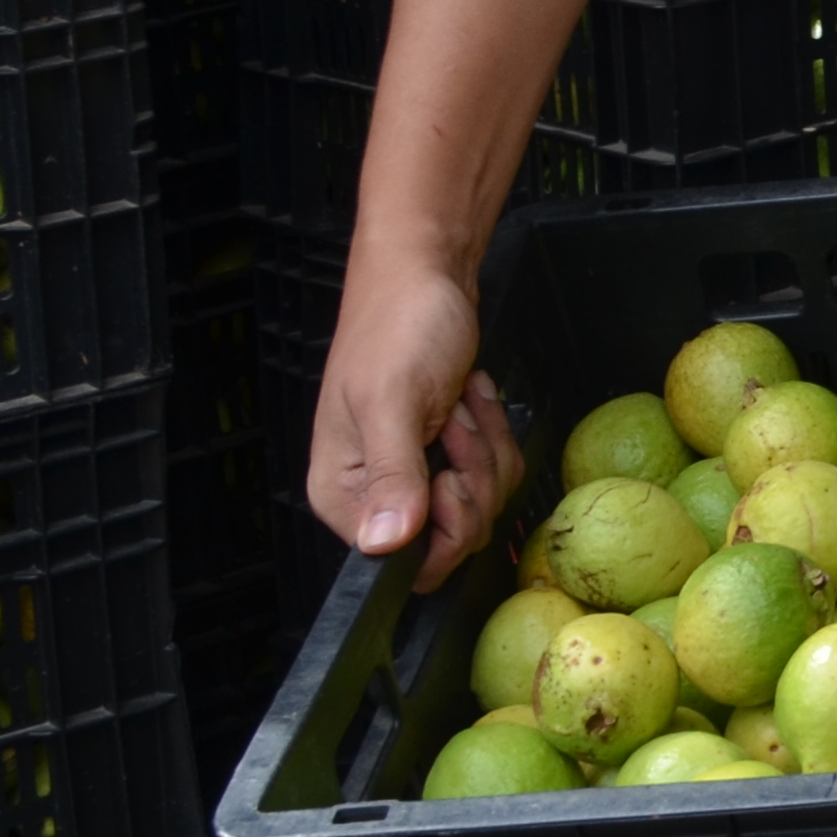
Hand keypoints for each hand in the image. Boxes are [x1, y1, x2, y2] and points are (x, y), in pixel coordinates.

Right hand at [309, 246, 525, 590]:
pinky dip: (494, 430)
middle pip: (455, 535)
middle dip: (474, 473)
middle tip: (451, 419)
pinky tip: (470, 395)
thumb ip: (391, 474)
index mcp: (342, 494)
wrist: (425, 274)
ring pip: (483, 501)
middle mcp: (373, 494)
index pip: (405, 561)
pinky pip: (494, 470)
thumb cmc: (399, 325)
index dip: (447, 525)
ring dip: (485, 444)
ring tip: (455, 399)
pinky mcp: (447, 451)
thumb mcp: (392, 399)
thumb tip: (382, 544)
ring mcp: (413, 473)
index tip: (450, 472)